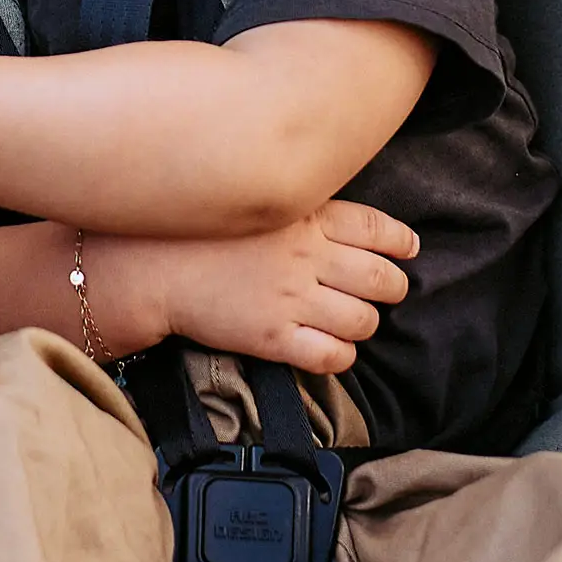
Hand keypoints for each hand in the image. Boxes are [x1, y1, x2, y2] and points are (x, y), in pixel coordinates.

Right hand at [87, 199, 418, 378]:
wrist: (154, 266)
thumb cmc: (203, 231)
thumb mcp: (258, 205)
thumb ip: (305, 211)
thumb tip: (350, 223)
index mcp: (305, 218)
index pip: (375, 229)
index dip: (399, 242)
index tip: (407, 250)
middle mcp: (305, 257)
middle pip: (380, 278)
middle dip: (391, 288)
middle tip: (383, 291)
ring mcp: (290, 299)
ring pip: (363, 321)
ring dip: (364, 324)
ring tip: (350, 321)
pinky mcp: (272, 337)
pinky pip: (332, 357)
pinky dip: (341, 356)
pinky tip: (329, 348)